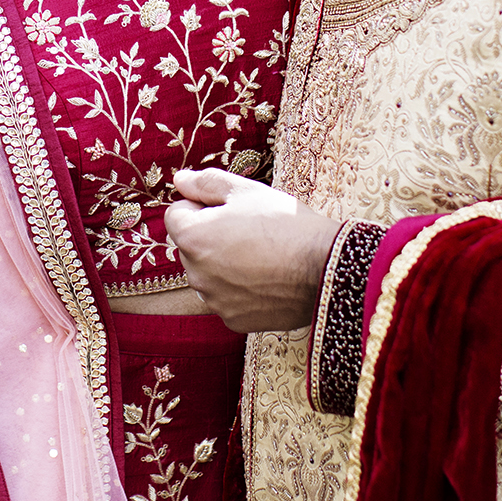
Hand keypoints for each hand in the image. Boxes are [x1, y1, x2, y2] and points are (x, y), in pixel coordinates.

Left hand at [164, 168, 339, 333]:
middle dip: (211, 236)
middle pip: (192, 246)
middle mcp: (195, 274)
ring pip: (209, 274)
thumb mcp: (245, 191)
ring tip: (262, 254)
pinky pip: (228, 298)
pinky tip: (268, 278)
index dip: (201, 205)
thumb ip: (205, 183)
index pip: (176, 214)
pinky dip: (241, 289)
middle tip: (250, 230)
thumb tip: (180, 180)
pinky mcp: (234, 320)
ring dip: (224, 264)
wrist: (325, 267)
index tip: (230, 208)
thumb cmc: (284, 223)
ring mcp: (214, 301)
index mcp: (191, 238)